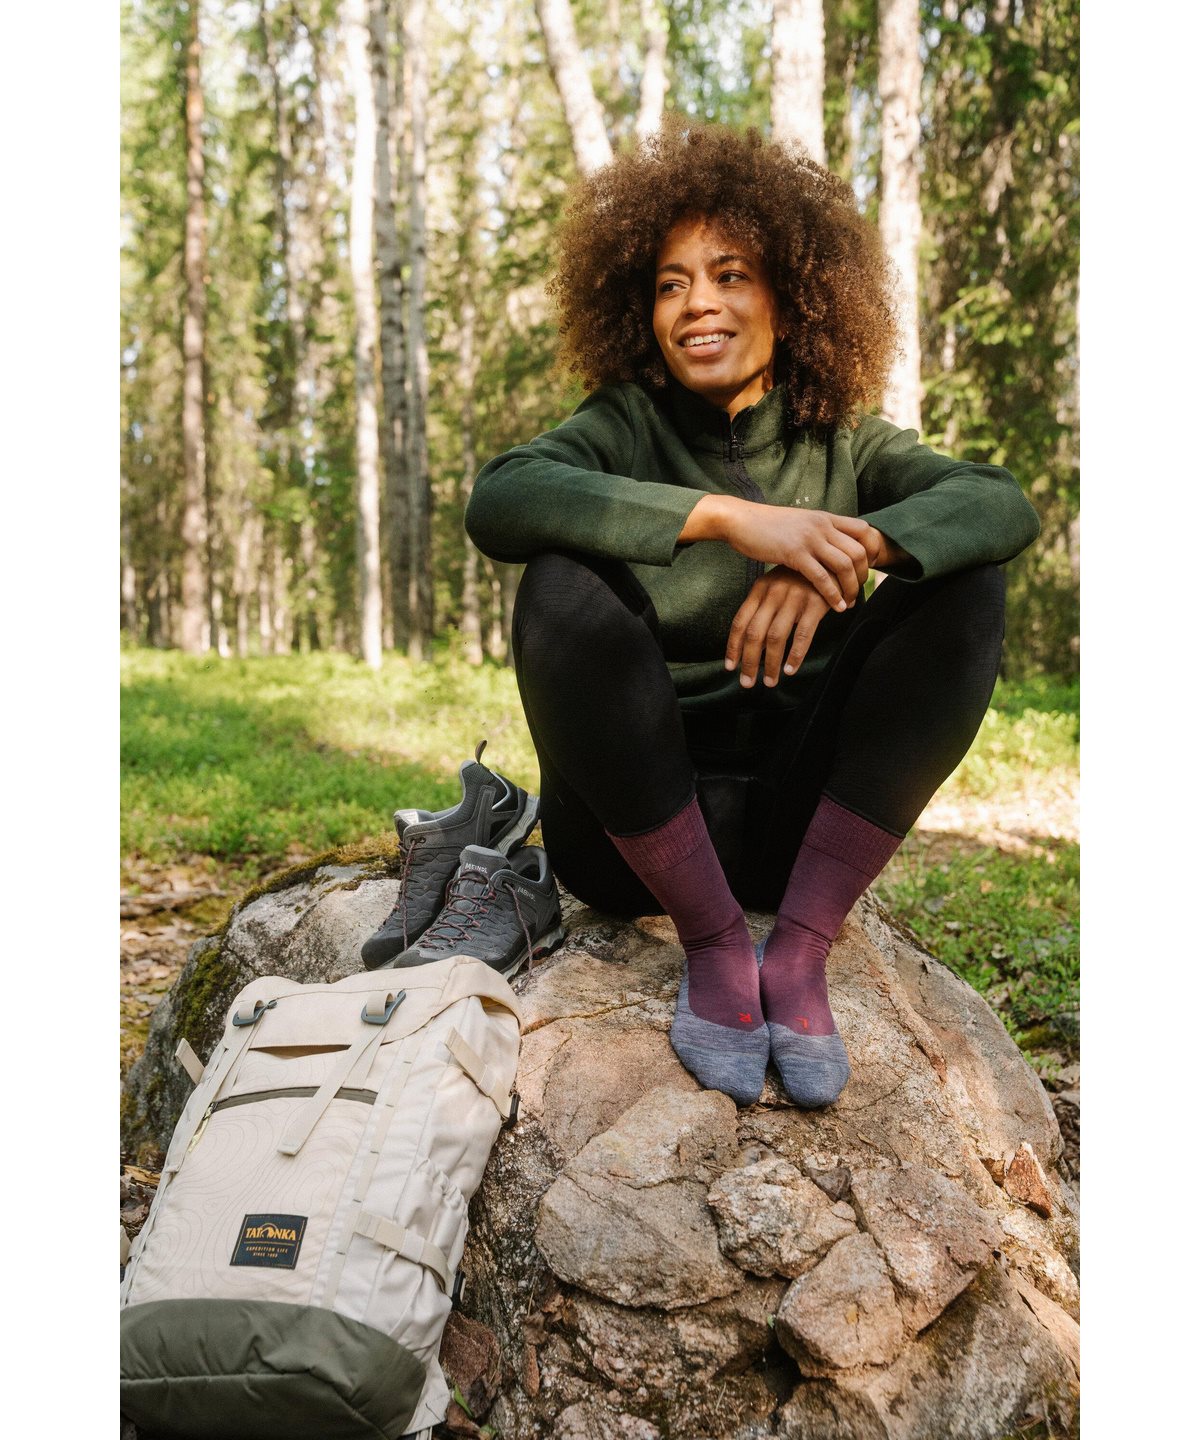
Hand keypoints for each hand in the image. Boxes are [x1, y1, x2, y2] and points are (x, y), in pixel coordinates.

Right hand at [720, 503, 873, 610]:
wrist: (740, 520)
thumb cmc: (767, 526)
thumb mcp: (799, 522)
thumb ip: (817, 531)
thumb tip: (830, 545)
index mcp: (825, 518)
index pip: (864, 530)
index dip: (872, 550)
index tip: (868, 568)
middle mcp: (822, 526)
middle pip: (859, 551)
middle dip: (863, 575)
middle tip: (858, 591)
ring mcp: (809, 539)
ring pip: (845, 565)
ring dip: (851, 588)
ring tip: (849, 602)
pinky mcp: (794, 553)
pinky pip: (822, 577)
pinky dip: (833, 594)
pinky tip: (835, 607)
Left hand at [724, 567, 830, 688]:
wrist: (832, 558)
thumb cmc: (801, 578)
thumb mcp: (776, 586)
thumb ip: (763, 609)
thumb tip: (751, 644)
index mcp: (760, 589)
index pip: (740, 622)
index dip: (733, 647)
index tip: (730, 667)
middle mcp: (774, 593)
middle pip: (755, 633)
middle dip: (749, 662)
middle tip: (747, 683)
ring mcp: (794, 598)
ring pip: (776, 637)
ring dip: (771, 664)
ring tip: (770, 682)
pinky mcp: (815, 604)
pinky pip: (803, 635)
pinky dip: (795, 655)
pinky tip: (790, 670)